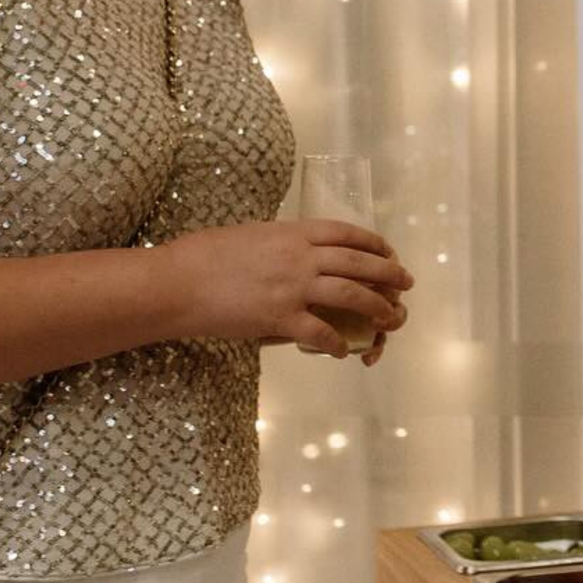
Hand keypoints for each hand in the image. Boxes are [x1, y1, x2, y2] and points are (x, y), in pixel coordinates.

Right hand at [164, 217, 414, 360]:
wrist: (176, 282)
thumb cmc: (203, 256)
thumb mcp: (249, 235)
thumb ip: (279, 243)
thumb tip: (295, 251)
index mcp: (291, 232)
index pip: (345, 232)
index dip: (372, 241)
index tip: (387, 249)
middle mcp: (299, 257)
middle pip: (359, 262)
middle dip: (389, 272)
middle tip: (406, 282)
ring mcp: (293, 288)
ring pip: (351, 295)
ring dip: (377, 307)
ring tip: (391, 317)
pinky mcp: (280, 318)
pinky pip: (321, 333)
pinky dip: (337, 343)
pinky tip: (344, 350)